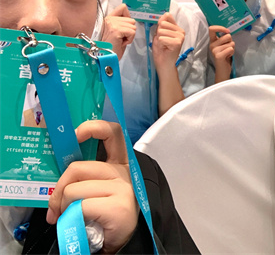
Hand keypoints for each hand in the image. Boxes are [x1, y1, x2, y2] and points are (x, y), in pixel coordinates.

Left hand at [46, 120, 137, 252]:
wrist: (120, 241)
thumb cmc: (103, 215)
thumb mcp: (95, 189)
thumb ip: (84, 175)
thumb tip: (58, 176)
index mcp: (119, 164)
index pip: (113, 133)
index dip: (93, 127)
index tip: (75, 135)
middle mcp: (123, 172)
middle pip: (78, 167)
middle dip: (59, 188)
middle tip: (55, 205)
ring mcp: (123, 188)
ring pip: (74, 189)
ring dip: (62, 206)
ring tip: (67, 217)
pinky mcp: (118, 206)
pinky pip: (80, 206)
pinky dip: (71, 217)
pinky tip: (78, 224)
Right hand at [101, 4, 135, 59]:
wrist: (106, 57)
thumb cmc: (113, 46)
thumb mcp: (117, 31)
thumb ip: (122, 23)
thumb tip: (132, 19)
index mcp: (109, 18)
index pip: (123, 7)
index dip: (128, 17)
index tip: (124, 27)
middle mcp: (109, 18)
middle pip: (131, 20)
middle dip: (129, 31)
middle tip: (121, 38)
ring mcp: (112, 24)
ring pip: (133, 26)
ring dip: (130, 36)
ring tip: (120, 40)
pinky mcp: (116, 30)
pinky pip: (132, 32)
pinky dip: (130, 39)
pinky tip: (122, 43)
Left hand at [152, 13, 184, 71]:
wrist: (163, 64)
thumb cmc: (161, 50)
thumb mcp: (158, 34)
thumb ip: (161, 25)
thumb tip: (165, 14)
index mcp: (177, 28)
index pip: (167, 16)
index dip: (160, 24)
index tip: (160, 32)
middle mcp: (181, 31)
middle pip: (162, 24)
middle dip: (158, 33)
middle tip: (162, 42)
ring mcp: (180, 37)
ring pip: (161, 31)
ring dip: (159, 40)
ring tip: (163, 46)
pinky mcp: (177, 42)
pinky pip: (162, 38)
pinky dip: (160, 44)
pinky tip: (165, 49)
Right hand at [209, 25, 233, 82]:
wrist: (223, 70)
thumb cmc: (225, 56)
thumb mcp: (224, 45)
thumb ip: (225, 38)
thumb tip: (228, 32)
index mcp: (212, 41)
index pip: (211, 29)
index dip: (220, 28)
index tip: (227, 31)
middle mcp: (212, 45)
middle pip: (227, 36)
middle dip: (231, 42)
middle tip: (228, 48)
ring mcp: (214, 50)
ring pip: (231, 43)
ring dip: (232, 48)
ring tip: (228, 53)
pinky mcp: (218, 56)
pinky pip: (230, 49)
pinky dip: (232, 52)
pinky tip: (228, 57)